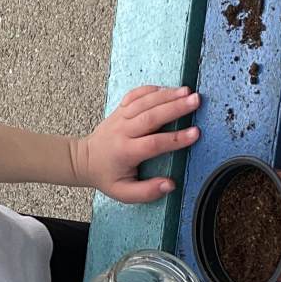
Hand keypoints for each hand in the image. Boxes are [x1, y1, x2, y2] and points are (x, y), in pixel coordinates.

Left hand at [72, 86, 201, 202]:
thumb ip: (146, 192)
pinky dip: (152, 89)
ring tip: (188, 92)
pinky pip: (135, 95)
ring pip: (145, 102)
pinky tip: (168, 88)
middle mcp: (123, 131)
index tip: (195, 133)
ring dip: (167, 95)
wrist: (84, 160)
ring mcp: (120, 117)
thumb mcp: (123, 193)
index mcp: (125, 152)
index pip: (154, 143)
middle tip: (196, 101)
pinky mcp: (120, 109)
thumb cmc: (107, 176)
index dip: (176, 138)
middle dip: (175, 108)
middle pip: (151, 116)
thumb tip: (169, 185)